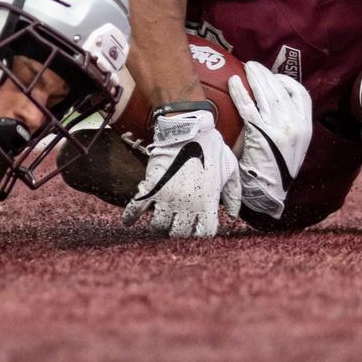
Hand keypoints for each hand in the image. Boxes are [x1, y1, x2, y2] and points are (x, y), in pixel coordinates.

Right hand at [122, 110, 240, 237]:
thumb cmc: (211, 146)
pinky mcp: (152, 186)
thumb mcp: (230, 167)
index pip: (204, 233)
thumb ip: (233, 193)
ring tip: (160, 219)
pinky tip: (128, 222)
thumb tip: (233, 213)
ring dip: (160, 225)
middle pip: (180, 233)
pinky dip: (131, 217)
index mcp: (208, 201)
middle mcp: (188, 204)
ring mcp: (168, 197)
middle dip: (179, 231)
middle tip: (177, 225)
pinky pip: (137, 208)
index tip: (197, 229)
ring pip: (160, 225)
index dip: (201, 234)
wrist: (187, 127)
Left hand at [227, 61, 312, 218]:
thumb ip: (285, 128)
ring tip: (245, 68)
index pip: (301, 94)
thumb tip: (269, 107)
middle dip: (266, 74)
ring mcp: (279, 129)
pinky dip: (241, 92)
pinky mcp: (261, 134)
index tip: (274, 77)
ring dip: (255, 77)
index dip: (286, 81)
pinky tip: (233, 82)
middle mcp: (295, 125)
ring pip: (266, 94)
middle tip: (253, 66)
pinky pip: (249, 107)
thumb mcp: (290, 148)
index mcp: (305, 127)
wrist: (267, 193)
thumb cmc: (273, 170)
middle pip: (281, 90)